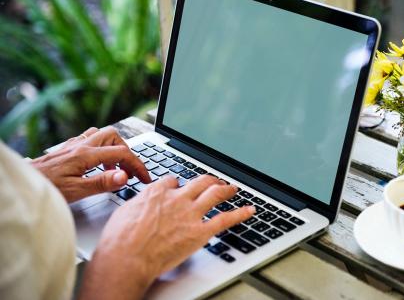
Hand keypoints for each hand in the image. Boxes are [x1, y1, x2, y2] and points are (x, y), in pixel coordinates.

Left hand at [31, 127, 150, 201]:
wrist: (23, 183)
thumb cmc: (45, 189)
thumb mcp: (76, 191)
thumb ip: (102, 183)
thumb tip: (125, 176)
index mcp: (86, 155)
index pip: (121, 154)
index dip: (137, 166)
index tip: (144, 177)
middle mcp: (80, 145)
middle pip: (114, 136)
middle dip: (127, 152)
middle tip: (130, 171)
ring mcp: (73, 145)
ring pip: (102, 135)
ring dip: (113, 148)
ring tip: (115, 168)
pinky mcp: (66, 149)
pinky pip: (90, 140)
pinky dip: (100, 149)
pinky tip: (97, 164)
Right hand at [78, 175, 254, 299]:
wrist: (127, 257)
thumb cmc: (120, 240)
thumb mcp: (124, 212)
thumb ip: (139, 204)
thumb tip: (142, 204)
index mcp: (157, 192)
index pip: (174, 181)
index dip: (179, 184)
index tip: (181, 187)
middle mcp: (177, 199)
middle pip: (199, 182)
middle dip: (208, 180)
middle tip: (214, 181)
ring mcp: (190, 214)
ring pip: (214, 194)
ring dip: (226, 189)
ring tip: (233, 188)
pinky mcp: (200, 232)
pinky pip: (225, 219)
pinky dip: (240, 214)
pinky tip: (249, 210)